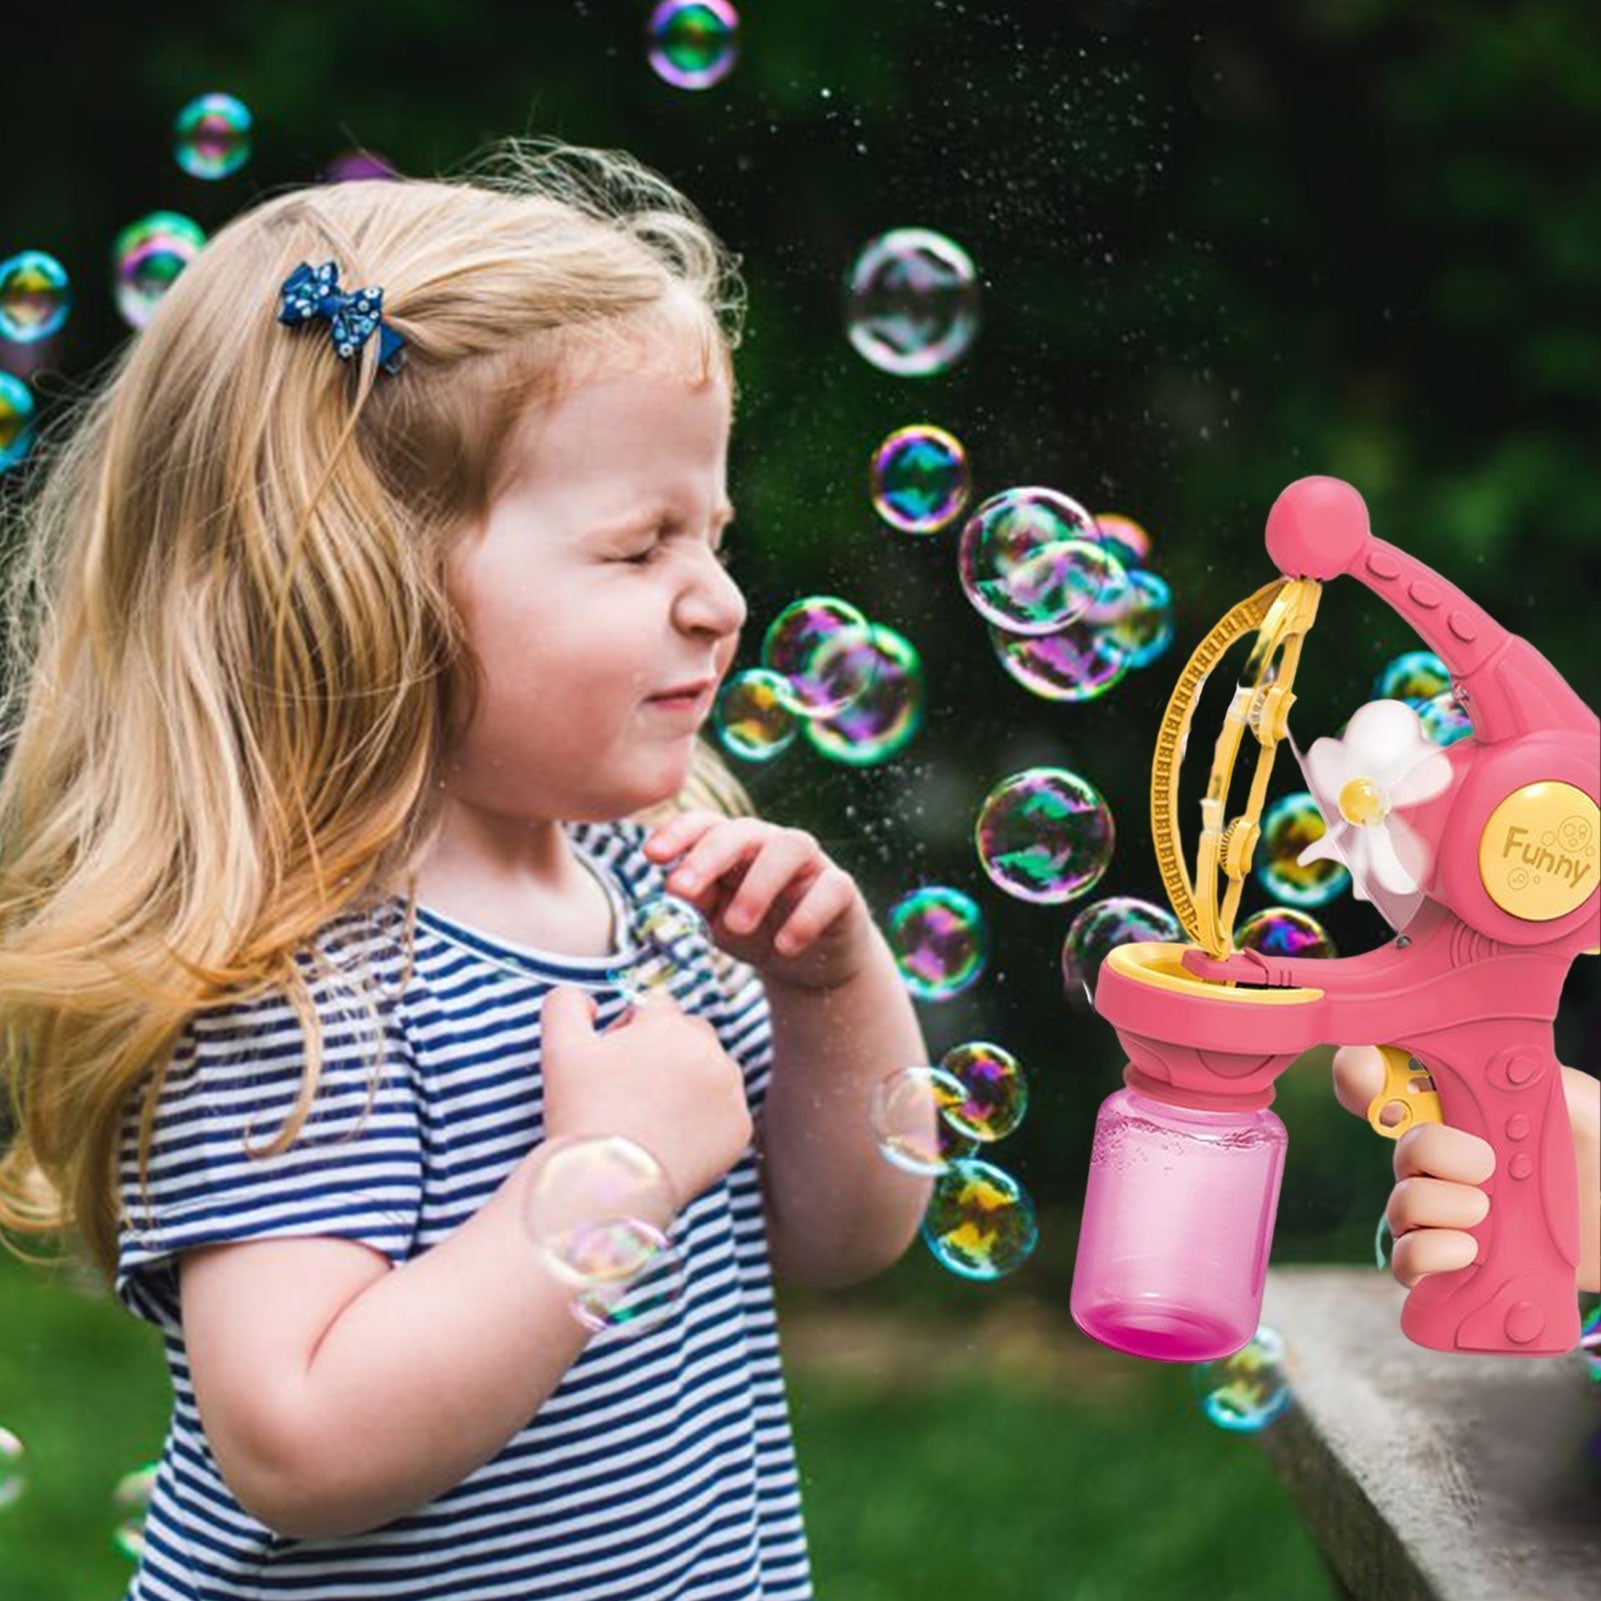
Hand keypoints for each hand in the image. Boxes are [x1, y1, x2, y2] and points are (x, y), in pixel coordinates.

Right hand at [538, 986, 752, 1206]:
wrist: (607, 1186)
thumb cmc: (580, 1113)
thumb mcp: (558, 1048)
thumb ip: (565, 1003)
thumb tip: (590, 1000)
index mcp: (669, 1024)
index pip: (653, 1008)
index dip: (627, 1033)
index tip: (611, 1066)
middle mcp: (710, 1051)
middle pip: (688, 1034)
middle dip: (664, 1051)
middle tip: (630, 1091)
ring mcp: (730, 1091)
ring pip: (709, 1070)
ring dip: (687, 1082)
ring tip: (650, 1117)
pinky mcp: (740, 1129)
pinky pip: (723, 1110)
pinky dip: (703, 1119)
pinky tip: (671, 1139)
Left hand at [642, 810, 876, 991]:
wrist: (809, 964)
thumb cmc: (754, 932)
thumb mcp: (716, 922)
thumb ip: (695, 904)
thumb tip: (672, 889)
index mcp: (734, 846)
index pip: (705, 824)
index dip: (678, 832)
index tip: (651, 855)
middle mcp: (771, 844)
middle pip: (742, 830)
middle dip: (708, 857)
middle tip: (682, 890)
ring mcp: (810, 863)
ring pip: (790, 847)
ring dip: (758, 885)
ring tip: (736, 927)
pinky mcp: (842, 888)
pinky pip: (831, 888)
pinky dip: (806, 917)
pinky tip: (785, 946)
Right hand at [1333, 1045, 1600, 1292]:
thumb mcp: (1578, 1102)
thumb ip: (1530, 1077)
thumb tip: (1484, 1057)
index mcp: (1458, 1100)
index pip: (1379, 1073)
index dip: (1359, 1073)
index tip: (1376, 1084)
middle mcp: (1441, 1153)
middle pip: (1392, 1143)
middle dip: (1429, 1151)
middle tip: (1486, 1165)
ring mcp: (1444, 1210)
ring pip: (1399, 1205)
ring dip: (1434, 1207)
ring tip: (1487, 1214)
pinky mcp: (1454, 1262)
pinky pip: (1407, 1262)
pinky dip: (1427, 1256)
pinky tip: (1467, 1253)